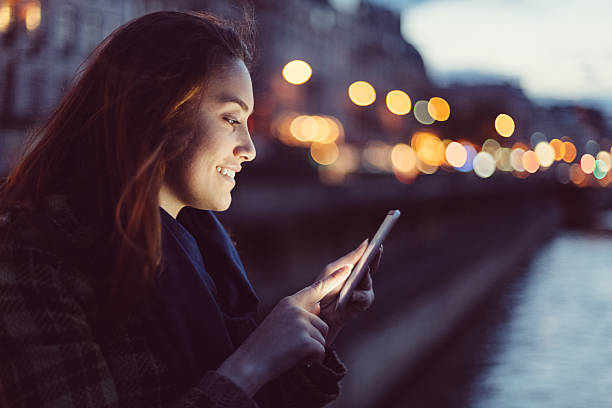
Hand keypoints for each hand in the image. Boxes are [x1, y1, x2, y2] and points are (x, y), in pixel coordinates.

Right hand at [217, 266, 351, 395]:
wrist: (248, 364)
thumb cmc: (263, 346)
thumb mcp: (279, 323)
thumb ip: (299, 314)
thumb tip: (318, 309)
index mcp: (289, 302)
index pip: (316, 288)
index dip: (334, 279)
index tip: (349, 268)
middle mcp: (296, 309)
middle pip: (322, 323)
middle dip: (313, 339)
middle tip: (292, 346)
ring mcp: (301, 324)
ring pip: (322, 338)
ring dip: (312, 350)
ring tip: (290, 352)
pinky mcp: (306, 341)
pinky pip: (320, 353)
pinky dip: (311, 360)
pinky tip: (294, 360)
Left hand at [315, 239, 381, 345]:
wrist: (316, 313)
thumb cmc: (323, 289)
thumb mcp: (334, 270)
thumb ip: (350, 258)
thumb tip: (366, 243)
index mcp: (353, 268)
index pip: (366, 257)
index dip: (373, 250)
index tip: (377, 242)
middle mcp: (361, 279)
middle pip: (371, 267)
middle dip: (374, 259)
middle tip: (377, 250)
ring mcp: (362, 292)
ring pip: (368, 281)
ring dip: (364, 276)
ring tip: (363, 269)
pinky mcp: (360, 305)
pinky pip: (364, 298)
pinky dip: (358, 295)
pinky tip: (352, 293)